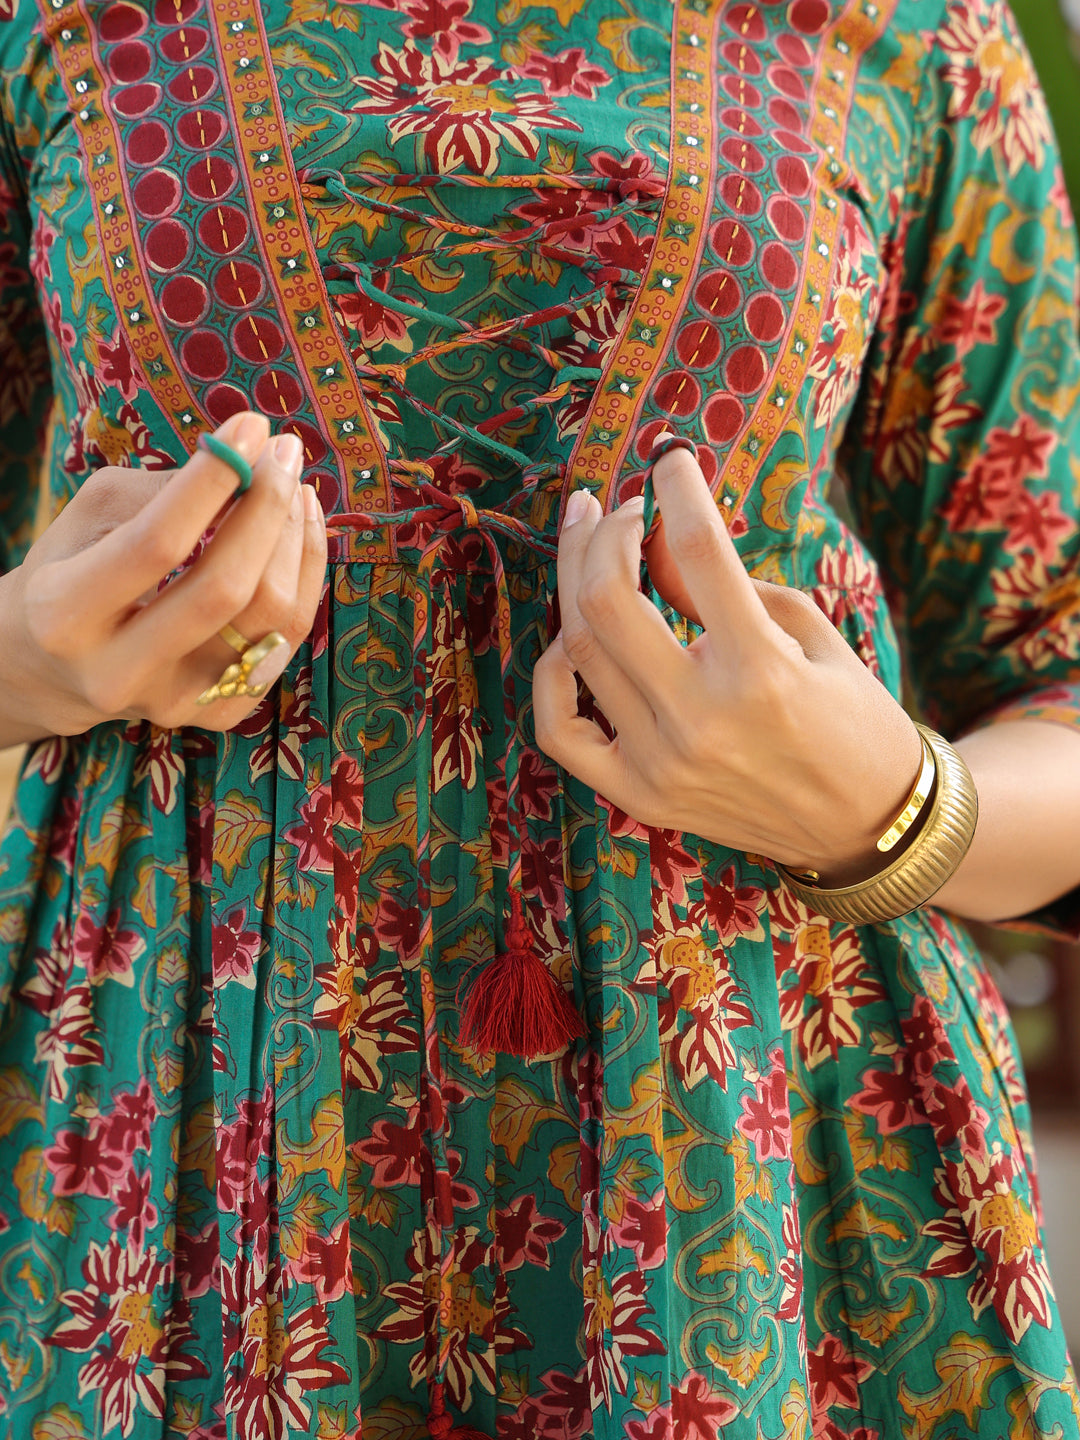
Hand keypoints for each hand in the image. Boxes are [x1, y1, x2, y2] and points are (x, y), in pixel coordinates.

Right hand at [0, 411, 326, 742]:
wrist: (52, 670)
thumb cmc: (71, 572)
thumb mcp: (89, 519)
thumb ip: (162, 494)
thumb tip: (248, 464)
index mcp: (65, 616)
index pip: (157, 543)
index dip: (212, 480)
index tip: (249, 426)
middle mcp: (118, 672)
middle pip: (225, 590)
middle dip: (267, 508)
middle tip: (285, 452)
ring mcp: (174, 703)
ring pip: (269, 619)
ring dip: (295, 539)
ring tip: (296, 488)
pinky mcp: (217, 716)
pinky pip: (286, 642)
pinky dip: (303, 578)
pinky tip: (298, 535)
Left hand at [532, 442, 922, 882]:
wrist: (868, 824)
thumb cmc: (852, 718)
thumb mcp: (810, 633)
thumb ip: (725, 586)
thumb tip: (650, 546)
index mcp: (761, 670)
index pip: (696, 550)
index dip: (676, 488)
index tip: (670, 460)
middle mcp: (701, 718)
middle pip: (608, 598)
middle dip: (603, 531)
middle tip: (613, 503)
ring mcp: (661, 763)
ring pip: (579, 651)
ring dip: (576, 581)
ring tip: (590, 544)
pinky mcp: (639, 796)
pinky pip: (560, 730)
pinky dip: (553, 674)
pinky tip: (572, 638)